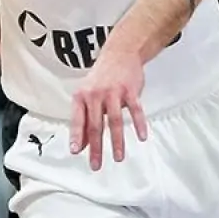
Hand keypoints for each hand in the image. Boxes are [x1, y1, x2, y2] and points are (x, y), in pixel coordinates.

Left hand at [70, 47, 147, 170]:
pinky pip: (135, 110)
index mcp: (82, 96)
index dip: (77, 137)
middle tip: (96, 164)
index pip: (78, 121)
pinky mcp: (130, 90)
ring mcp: (113, 92)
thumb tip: (81, 143)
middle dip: (96, 148)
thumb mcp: (87, 94)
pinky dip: (139, 124)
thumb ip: (84, 118)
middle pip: (95, 126)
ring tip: (118, 157)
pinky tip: (141, 137)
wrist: (120, 53)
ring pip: (114, 121)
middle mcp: (95, 95)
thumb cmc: (102, 76)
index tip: (76, 152)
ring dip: (117, 142)